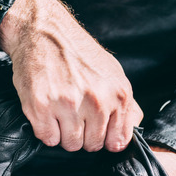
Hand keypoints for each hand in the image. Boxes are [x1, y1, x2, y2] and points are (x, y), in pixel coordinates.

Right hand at [0, 0, 142, 152]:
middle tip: (74, 112)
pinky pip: (48, 138)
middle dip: (82, 134)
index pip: (117, 142)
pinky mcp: (42, 107)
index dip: (105, 137)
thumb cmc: (78, 52)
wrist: (43, 31)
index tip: (96, 127)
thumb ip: (127, 103)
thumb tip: (134, 127)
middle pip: (92, 145)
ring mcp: (68, 105)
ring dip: (63, 133)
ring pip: (70, 145)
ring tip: (60, 109)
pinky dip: (46, 129)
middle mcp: (96, 101)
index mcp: (118, 94)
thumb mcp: (113, 72)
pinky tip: (47, 110)